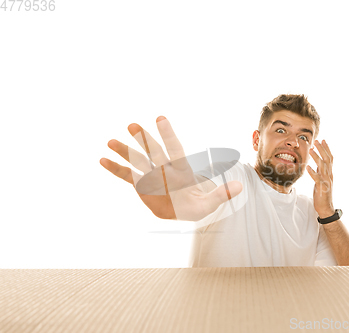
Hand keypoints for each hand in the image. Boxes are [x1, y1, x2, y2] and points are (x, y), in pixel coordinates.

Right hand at [100, 116, 241, 220]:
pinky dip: (116, 169)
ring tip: (111, 141)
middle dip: (144, 140)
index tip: (161, 119)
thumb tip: (240, 187)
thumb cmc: (198, 205)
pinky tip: (102, 160)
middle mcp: (166, 170)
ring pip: (138, 161)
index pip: (175, 150)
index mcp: (182, 171)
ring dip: (126, 151)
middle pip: (154, 152)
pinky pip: (127, 176)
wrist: (185, 211)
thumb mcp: (210, 203)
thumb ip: (222, 194)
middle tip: (133, 125)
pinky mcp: (142, 186)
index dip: (168, 135)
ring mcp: (152, 176)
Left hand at [306, 140, 334, 217]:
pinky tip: (307, 167)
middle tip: (317, 140)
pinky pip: (317, 179)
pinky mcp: (322, 188)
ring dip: (316, 157)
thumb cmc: (322, 194)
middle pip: (327, 159)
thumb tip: (317, 164)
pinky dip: (312, 172)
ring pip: (322, 167)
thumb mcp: (321, 180)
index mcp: (329, 173)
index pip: (330, 158)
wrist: (325, 208)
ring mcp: (326, 181)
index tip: (322, 140)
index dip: (326, 149)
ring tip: (310, 149)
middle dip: (322, 149)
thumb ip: (320, 172)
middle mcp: (329, 175)